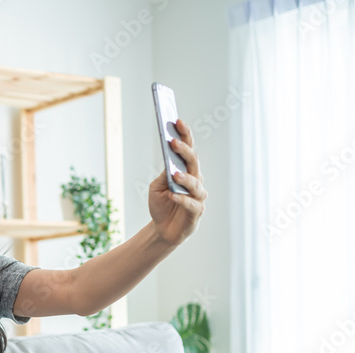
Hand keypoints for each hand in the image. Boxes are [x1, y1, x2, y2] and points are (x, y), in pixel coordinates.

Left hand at [148, 118, 207, 245]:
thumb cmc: (161, 204)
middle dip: (184, 150)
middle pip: (193, 162)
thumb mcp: (156, 187)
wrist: (163, 229)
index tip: (177, 121)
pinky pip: (192, 204)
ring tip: (175, 174)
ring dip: (185, 178)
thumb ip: (163, 175)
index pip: (188, 150)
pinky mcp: (196, 212)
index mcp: (186, 171)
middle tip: (172, 141)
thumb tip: (168, 161)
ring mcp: (198, 197)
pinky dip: (182, 199)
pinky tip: (173, 195)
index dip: (184, 135)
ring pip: (196, 184)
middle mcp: (196, 181)